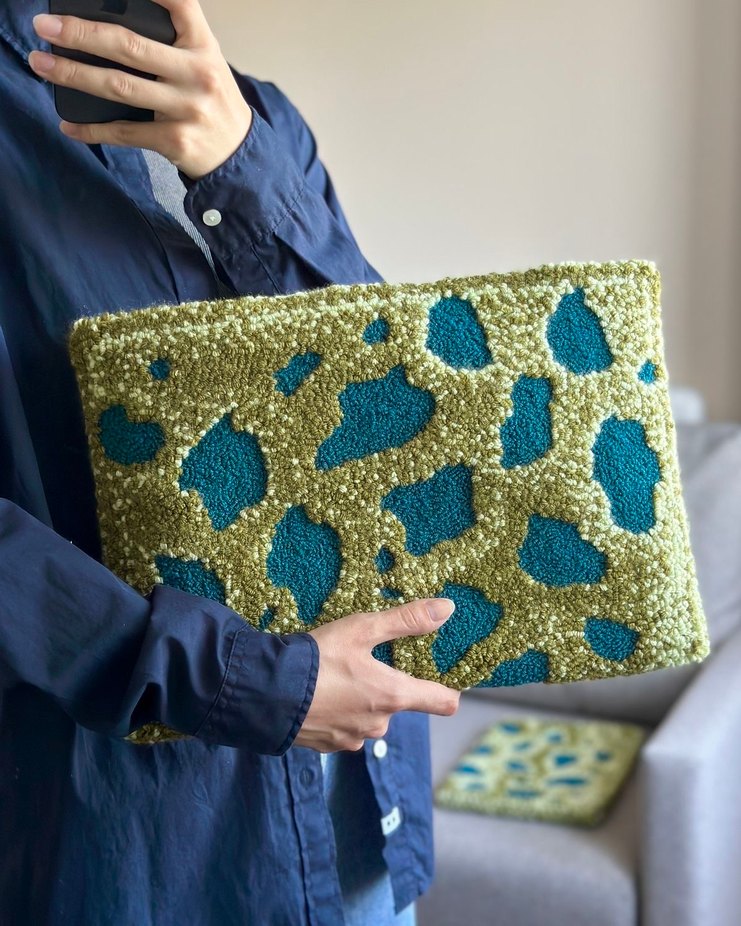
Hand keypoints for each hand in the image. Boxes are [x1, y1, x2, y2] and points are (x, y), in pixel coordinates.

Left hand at [28, 0, 251, 179]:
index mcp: (203, 47)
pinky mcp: (174, 141)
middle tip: (45, 26)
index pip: (178, 3)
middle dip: (80, 33)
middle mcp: (197, 74)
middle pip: (129, 46)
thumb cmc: (211, 102)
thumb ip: (170, 42)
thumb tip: (105, 30)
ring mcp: (186, 109)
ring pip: (120, 87)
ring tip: (42, 64)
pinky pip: (124, 132)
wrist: (239, 155)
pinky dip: (92, 130)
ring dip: (74, 74)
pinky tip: (69, 125)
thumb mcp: (204, 62)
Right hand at [294, 597, 460, 752]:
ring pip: (370, 715)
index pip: (443, 702)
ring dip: (361, 698)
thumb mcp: (361, 629)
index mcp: (394, 695)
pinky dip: (338, 711)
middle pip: (399, 703)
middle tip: (366, 660)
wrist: (265, 693)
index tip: (441, 673)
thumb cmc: (317, 658)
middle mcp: (380, 724)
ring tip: (337, 674)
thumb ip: (406, 620)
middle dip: (388, 684)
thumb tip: (447, 609)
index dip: (447, 688)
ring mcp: (353, 738)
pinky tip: (320, 693)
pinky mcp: (329, 746)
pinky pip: (345, 727)